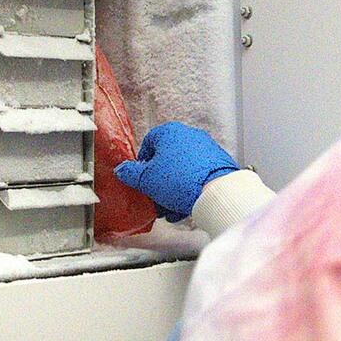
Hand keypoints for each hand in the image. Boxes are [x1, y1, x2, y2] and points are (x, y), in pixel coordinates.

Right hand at [112, 123, 241, 221]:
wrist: (215, 191)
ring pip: (182, 170)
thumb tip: (122, 170)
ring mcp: (206, 149)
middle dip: (158, 181)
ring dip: (172, 190)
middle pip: (166, 159)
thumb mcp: (146, 179)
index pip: (148, 143)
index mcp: (169, 132)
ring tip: (169, 209)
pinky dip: (189, 190)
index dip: (141, 163)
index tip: (140, 179)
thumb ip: (130, 174)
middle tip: (154, 198)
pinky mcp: (218, 163)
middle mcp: (189, 135)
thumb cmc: (178, 180)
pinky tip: (183, 208)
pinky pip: (197, 176)